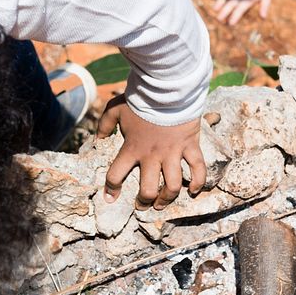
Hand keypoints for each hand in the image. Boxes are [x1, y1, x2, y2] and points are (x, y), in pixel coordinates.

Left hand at [96, 95, 205, 210]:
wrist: (165, 88)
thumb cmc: (139, 99)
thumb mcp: (115, 109)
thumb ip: (104, 125)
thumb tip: (97, 139)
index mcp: (132, 148)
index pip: (116, 175)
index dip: (111, 189)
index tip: (110, 198)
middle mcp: (152, 156)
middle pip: (148, 190)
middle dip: (144, 202)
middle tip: (142, 206)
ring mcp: (172, 153)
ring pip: (172, 186)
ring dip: (167, 198)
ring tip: (163, 203)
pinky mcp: (189, 146)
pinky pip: (197, 168)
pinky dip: (198, 182)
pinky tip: (193, 190)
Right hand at [213, 0, 271, 24]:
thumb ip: (264, 7)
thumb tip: (263, 18)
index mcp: (247, 1)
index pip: (239, 10)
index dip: (234, 17)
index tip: (230, 24)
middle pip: (229, 5)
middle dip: (223, 13)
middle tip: (219, 20)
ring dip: (219, 3)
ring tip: (215, 9)